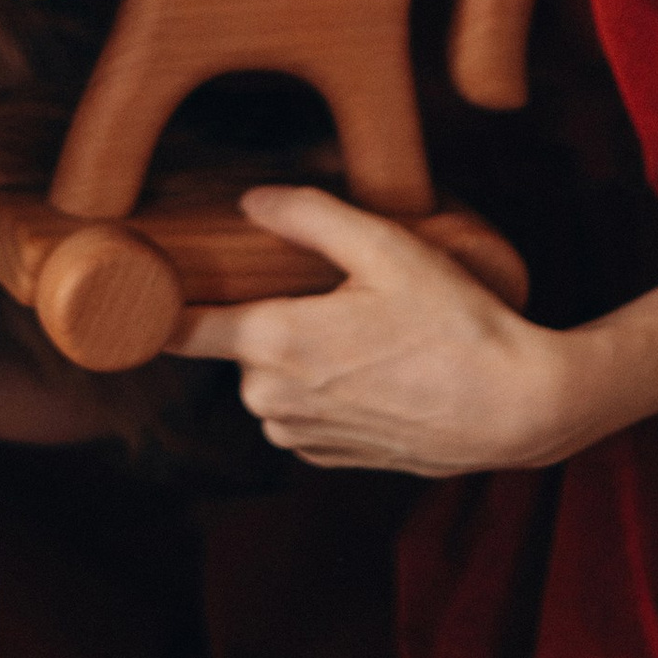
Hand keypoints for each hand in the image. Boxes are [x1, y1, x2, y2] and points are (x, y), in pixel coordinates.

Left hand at [165, 186, 569, 474]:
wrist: (516, 408)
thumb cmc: (456, 324)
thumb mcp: (387, 248)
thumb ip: (310, 217)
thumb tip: (251, 201)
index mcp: (274, 343)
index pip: (179, 328)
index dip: (152, 303)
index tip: (142, 282)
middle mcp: (274, 399)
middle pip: (236, 344)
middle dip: (266, 316)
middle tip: (327, 293)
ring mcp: (300, 434)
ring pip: (268, 379)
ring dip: (297, 356)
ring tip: (363, 334)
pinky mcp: (327, 456)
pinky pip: (298, 410)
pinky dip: (321, 389)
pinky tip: (371, 370)